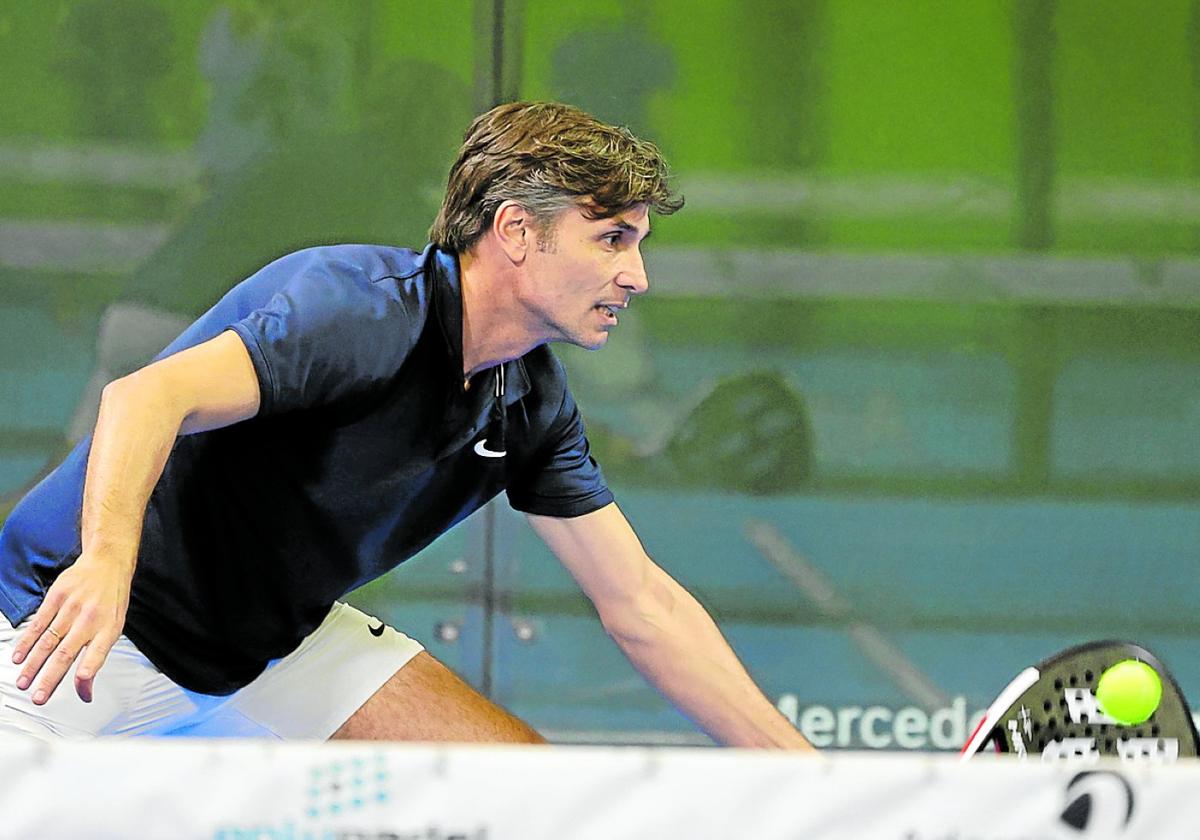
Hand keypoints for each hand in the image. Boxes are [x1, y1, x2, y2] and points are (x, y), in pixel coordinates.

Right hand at [10, 554, 131, 704]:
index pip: (98, 654)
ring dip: (34, 664)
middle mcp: (90, 619)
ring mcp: (72, 607)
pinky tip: (18, 656)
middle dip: (50, 677)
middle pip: (66, 653)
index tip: (82, 686)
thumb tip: (85, 691)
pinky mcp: (57, 596)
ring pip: (48, 641)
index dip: (90, 670)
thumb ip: (97, 657)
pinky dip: (27, 642)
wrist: (107, 563)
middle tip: (39, 696)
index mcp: (108, 629)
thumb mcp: (114, 626)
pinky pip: (38, 623)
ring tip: (24, 682)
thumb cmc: (111, 600)